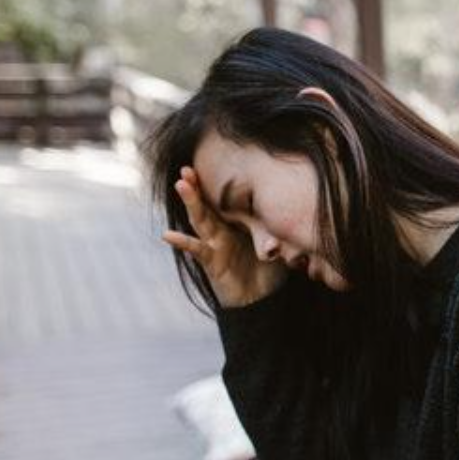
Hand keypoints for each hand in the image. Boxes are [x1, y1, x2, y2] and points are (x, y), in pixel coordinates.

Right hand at [161, 165, 287, 307]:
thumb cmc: (270, 270)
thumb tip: (291, 214)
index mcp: (238, 222)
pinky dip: (182, 242)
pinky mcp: (212, 261)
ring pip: (201, 219)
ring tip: (180, 184)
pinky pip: (196, 250)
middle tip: (186, 166)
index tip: (213, 160)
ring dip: (191, 202)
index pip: (226, 199)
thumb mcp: (279, 244)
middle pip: (208, 203)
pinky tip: (167, 235)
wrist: (263, 299)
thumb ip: (279, 229)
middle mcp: (223, 230)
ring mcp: (215, 244)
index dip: (218, 182)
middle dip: (197, 185)